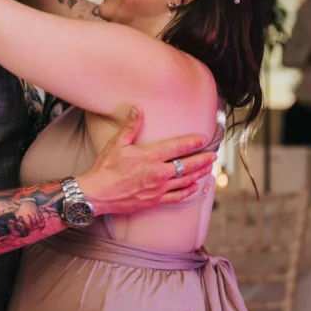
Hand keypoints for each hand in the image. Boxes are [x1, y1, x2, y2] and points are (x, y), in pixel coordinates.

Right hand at [77, 105, 216, 213]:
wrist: (97, 194)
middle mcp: (158, 173)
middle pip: (188, 165)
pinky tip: (195, 187)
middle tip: (213, 155)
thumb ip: (131, 126)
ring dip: (199, 173)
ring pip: (185, 180)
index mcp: (150, 156)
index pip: (178, 147)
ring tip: (209, 168)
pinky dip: (188, 191)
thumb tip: (138, 109)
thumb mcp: (117, 143)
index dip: (193, 142)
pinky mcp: (155, 200)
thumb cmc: (105, 169)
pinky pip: (177, 196)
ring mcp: (158, 188)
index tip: (203, 139)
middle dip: (203, 159)